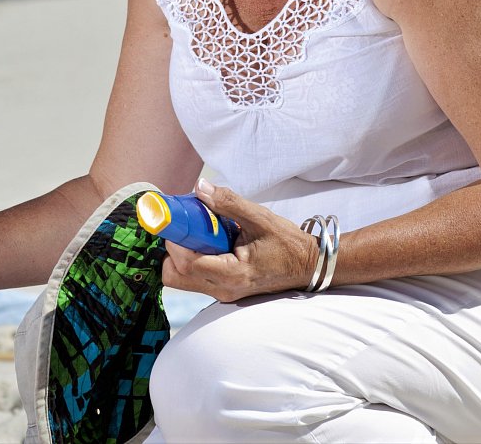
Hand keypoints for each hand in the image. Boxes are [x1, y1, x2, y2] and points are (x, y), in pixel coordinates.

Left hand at [161, 180, 318, 301]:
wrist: (308, 265)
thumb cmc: (288, 244)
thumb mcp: (260, 218)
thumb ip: (228, 203)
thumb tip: (200, 188)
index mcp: (233, 274)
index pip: (187, 263)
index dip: (175, 240)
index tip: (177, 219)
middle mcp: (224, 289)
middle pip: (175, 276)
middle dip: (172, 250)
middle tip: (185, 226)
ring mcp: (222, 292)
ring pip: (181, 279)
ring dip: (180, 254)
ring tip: (199, 233)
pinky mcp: (223, 289)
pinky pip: (194, 278)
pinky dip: (191, 259)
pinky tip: (208, 241)